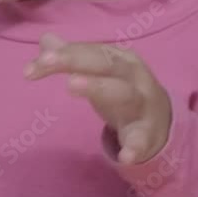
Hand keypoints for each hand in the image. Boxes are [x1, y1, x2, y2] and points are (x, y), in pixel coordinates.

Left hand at [24, 33, 171, 164]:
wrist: (163, 121)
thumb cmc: (124, 91)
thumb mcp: (103, 72)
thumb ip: (75, 57)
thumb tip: (46, 39)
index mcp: (122, 60)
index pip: (91, 52)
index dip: (64, 54)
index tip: (34, 66)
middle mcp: (134, 77)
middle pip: (107, 64)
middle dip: (78, 60)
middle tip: (47, 61)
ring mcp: (142, 104)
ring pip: (123, 93)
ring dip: (99, 87)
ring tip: (71, 85)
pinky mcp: (147, 133)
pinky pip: (141, 139)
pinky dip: (135, 147)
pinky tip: (126, 157)